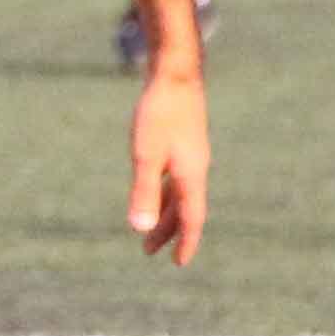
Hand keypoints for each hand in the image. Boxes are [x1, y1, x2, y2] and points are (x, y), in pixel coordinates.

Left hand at [123, 67, 207, 265]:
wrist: (175, 72)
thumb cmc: (159, 112)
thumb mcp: (145, 154)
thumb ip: (144, 191)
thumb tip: (139, 229)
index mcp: (191, 175)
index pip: (192, 218)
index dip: (186, 242)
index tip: (178, 263)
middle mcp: (195, 168)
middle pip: (185, 208)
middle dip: (168, 231)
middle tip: (148, 250)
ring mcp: (191, 154)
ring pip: (180, 192)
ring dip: (165, 212)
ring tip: (148, 226)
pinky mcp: (183, 142)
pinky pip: (177, 176)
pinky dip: (165, 191)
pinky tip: (154, 188)